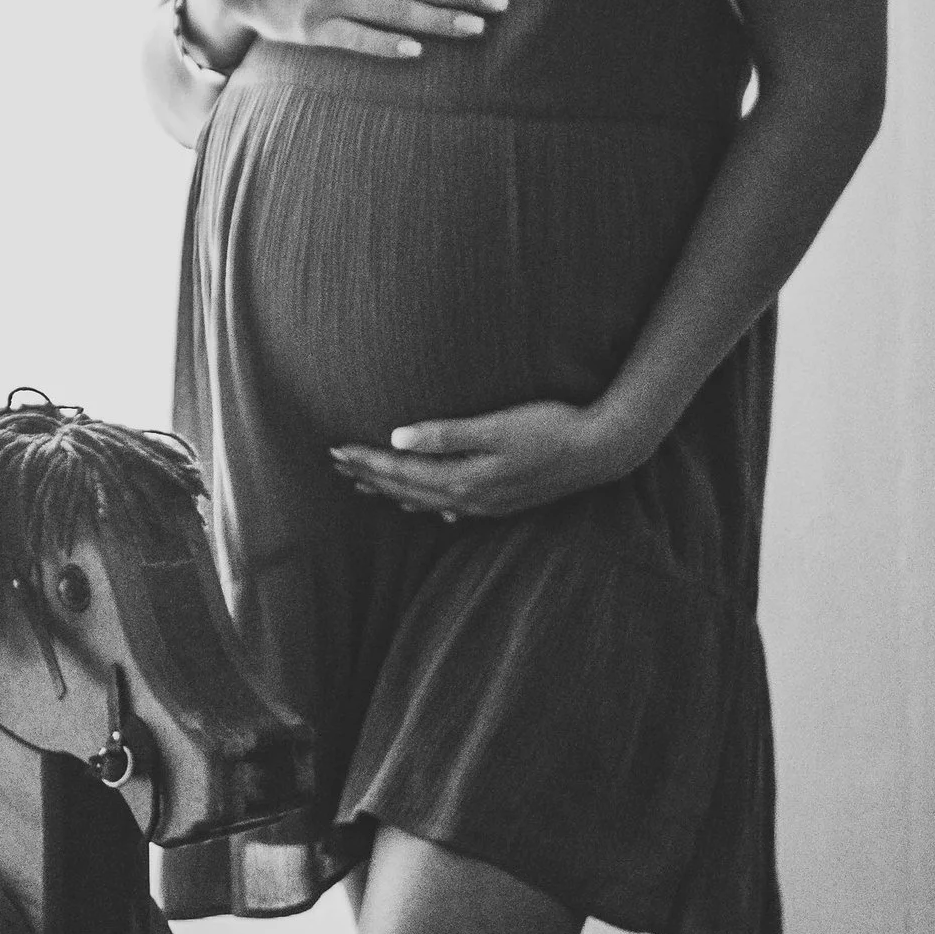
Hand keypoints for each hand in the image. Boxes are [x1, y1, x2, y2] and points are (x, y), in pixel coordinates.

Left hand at [330, 398, 641, 522]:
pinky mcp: (500, 501)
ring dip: (392, 490)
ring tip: (363, 485)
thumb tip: (397, 437)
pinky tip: (419, 505)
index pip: (400, 470)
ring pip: (425, 500)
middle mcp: (470, 497)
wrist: (600, 451)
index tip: (335, 450)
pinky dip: (425, 503)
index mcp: (464, 478)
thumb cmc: (550, 429)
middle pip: (406, 489)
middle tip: (336, 465)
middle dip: (370, 476)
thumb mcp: (496, 427)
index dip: (366, 460)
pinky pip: (449, 506)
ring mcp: (486, 503)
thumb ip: (447, 434)